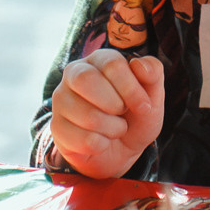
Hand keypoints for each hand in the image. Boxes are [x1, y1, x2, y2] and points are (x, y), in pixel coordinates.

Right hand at [50, 49, 164, 179]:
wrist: (122, 150)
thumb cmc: (135, 116)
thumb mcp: (152, 95)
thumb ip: (152, 73)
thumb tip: (138, 65)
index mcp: (99, 59)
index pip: (111, 64)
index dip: (131, 88)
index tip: (144, 106)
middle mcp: (74, 74)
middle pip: (86, 80)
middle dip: (114, 104)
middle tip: (123, 113)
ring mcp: (61, 100)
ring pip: (86, 115)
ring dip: (112, 128)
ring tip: (115, 128)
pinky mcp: (57, 127)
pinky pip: (82, 139)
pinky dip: (101, 145)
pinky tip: (101, 141)